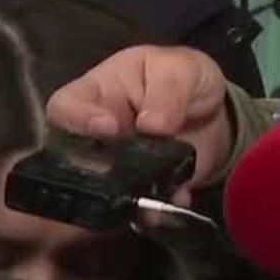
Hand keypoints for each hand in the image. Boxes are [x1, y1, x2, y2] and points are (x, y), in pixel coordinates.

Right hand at [45, 45, 232, 202]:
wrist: (214, 118)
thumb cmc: (184, 79)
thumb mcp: (181, 69)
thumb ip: (169, 89)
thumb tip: (152, 125)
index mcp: (95, 94)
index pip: (65, 106)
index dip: (77, 119)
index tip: (108, 128)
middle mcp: (93, 135)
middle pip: (71, 156)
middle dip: (95, 169)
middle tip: (125, 171)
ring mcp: (112, 166)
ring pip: (100, 189)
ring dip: (125, 196)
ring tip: (153, 198)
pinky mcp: (135, 190)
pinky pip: (133, 207)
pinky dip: (154, 210)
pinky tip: (177, 198)